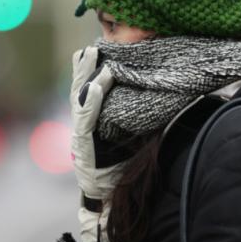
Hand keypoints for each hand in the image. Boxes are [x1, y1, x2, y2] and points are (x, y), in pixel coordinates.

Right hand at [70, 46, 122, 241]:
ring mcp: (81, 130)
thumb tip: (159, 91)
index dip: (94, 66)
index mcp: (94, 116)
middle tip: (96, 42)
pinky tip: (95, 83)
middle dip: (88, 63)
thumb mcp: (132, 134)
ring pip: (80, 95)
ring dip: (87, 73)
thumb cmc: (125, 166)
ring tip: (94, 53)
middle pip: (82, 84)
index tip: (104, 45)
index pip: (91, 84)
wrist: (110, 199)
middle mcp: (84, 120)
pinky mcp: (83, 142)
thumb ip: (137, 114)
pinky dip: (90, 99)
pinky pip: (86, 116)